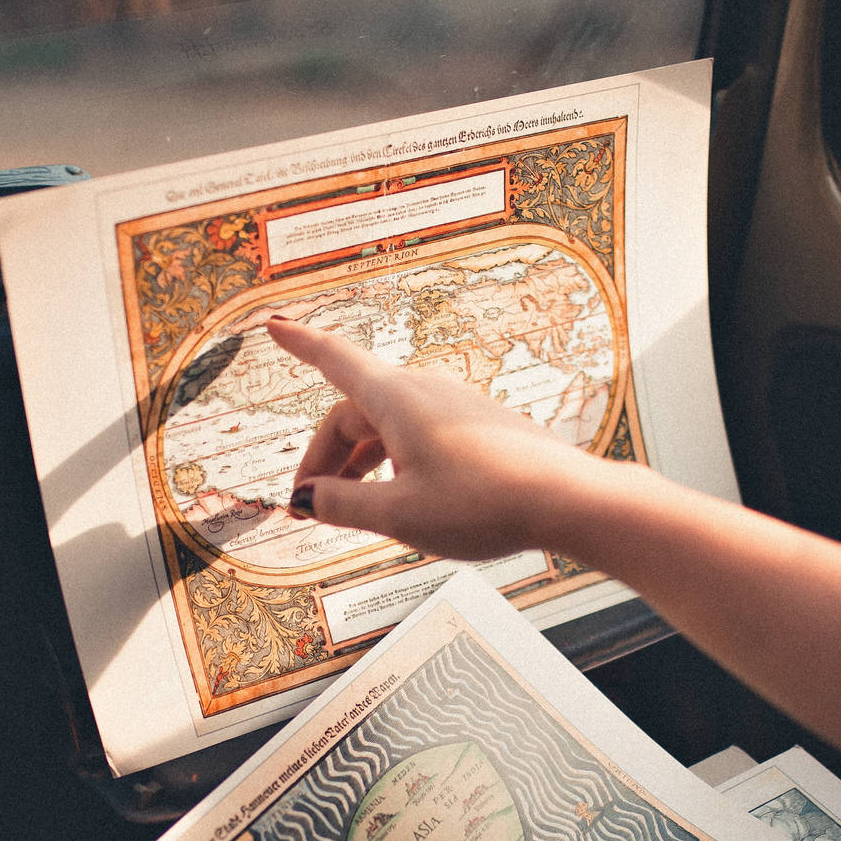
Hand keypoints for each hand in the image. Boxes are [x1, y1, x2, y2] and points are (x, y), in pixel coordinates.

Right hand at [268, 317, 603, 560]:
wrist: (565, 500)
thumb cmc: (483, 503)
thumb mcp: (398, 515)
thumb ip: (343, 506)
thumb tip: (308, 499)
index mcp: (395, 400)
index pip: (334, 360)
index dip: (300, 345)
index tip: (274, 326)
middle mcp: (423, 391)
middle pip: (354, 413)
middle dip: (324, 458)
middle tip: (308, 505)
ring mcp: (454, 405)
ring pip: (387, 427)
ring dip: (360, 464)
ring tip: (352, 508)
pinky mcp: (478, 425)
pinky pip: (419, 435)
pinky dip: (394, 462)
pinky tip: (403, 500)